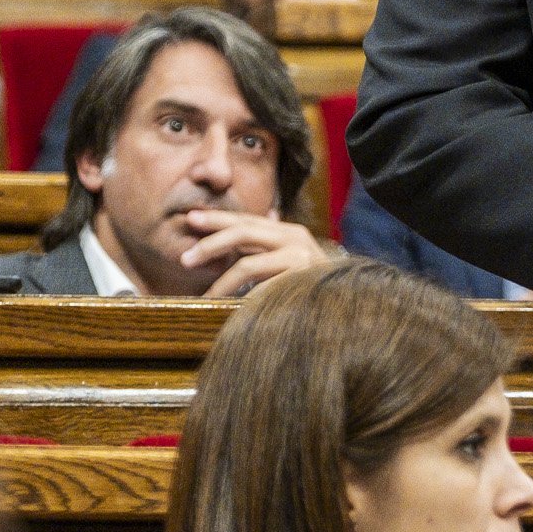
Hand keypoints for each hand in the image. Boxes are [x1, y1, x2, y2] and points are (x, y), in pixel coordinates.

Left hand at [180, 209, 335, 298]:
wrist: (348, 311)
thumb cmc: (313, 288)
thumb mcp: (288, 262)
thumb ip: (265, 249)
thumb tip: (233, 234)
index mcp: (289, 232)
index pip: (247, 220)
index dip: (217, 219)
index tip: (190, 219)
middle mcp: (296, 239)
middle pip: (243, 232)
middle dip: (210, 244)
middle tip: (185, 258)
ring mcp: (301, 260)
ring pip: (247, 264)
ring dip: (221, 281)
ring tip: (205, 295)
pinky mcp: (301, 282)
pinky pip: (261, 289)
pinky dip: (242, 299)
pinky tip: (228, 308)